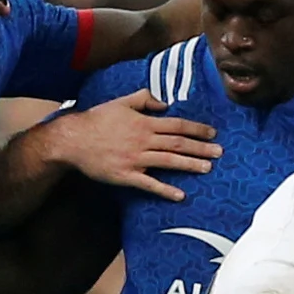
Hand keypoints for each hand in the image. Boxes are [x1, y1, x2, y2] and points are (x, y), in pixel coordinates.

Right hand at [37, 92, 215, 200]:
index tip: (212, 133)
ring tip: (208, 168)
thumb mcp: (121, 102)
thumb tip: (164, 102)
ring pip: (169, 161)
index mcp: (144, 123)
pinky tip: (180, 195)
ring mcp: (135, 159)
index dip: (196, 129)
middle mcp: (143, 140)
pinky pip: (149, 184)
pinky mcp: (126, 175)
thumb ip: (144, 99)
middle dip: (201, 147)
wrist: (73, 139)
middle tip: (220, 152)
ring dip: (190, 164)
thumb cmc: (96, 120)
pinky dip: (165, 190)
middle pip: (178, 144)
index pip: (177, 125)